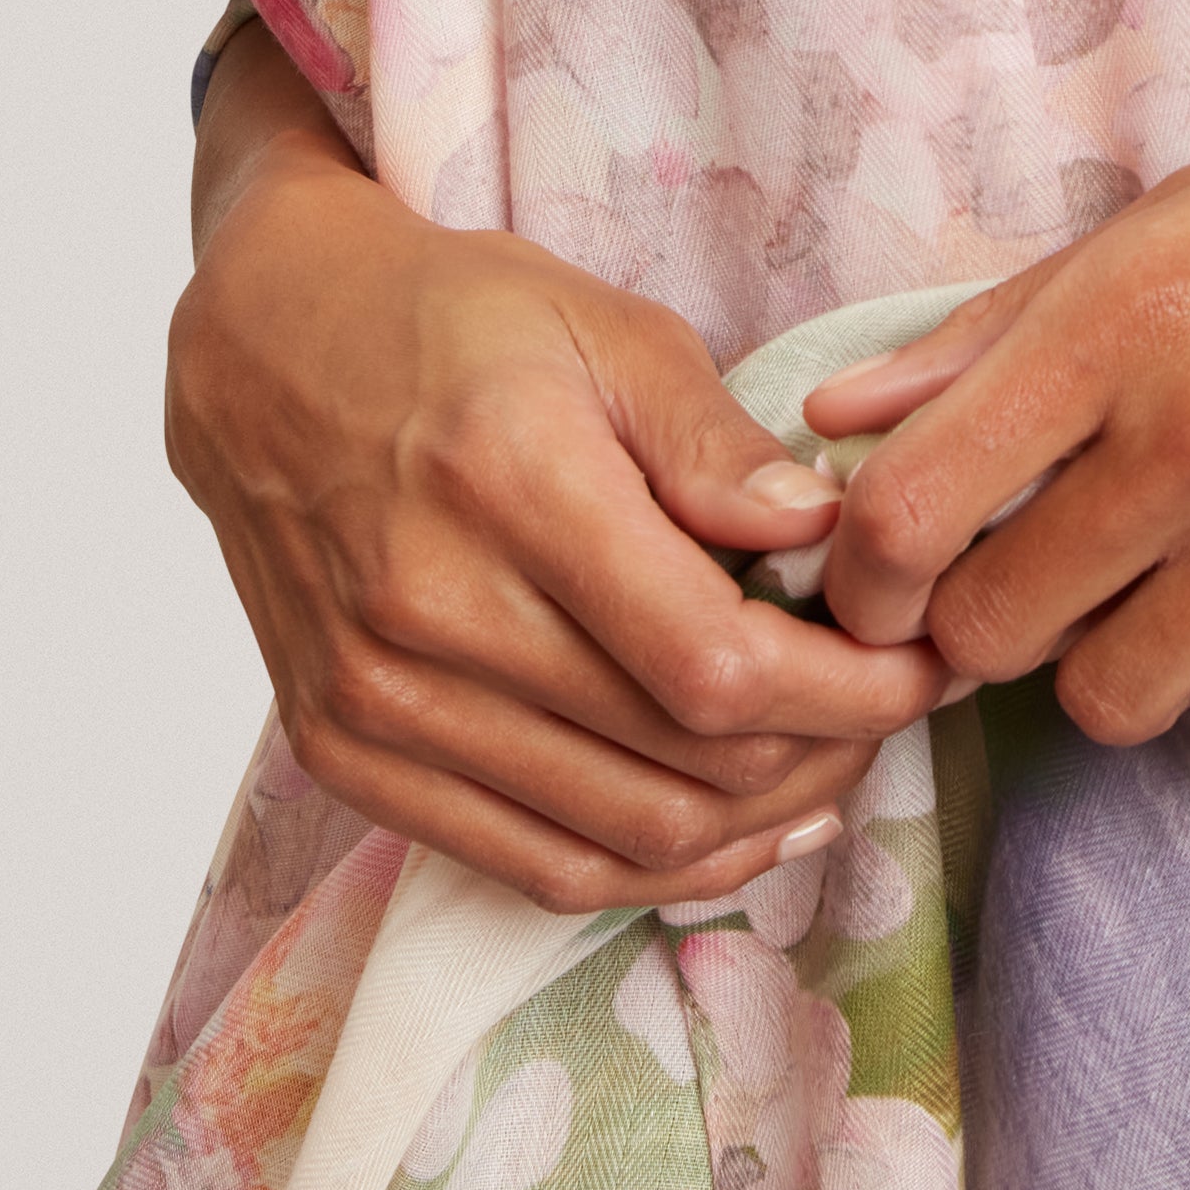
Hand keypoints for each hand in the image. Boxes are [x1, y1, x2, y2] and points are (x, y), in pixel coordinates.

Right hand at [168, 23, 947, 912]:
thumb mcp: (605, 326)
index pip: (711, 663)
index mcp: (510, 487)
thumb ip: (714, 443)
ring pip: (619, 837)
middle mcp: (429, 615)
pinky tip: (735, 832)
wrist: (266, 353)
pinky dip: (650, 870)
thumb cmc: (456, 319)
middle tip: (896, 711)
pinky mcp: (344, 753)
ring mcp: (375, 702)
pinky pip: (530, 868)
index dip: (844, 692)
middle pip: (680, 762)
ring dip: (754, 825)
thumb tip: (826, 536)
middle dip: (826, 754)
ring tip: (834, 768)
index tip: (923, 665)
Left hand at [802, 30, 1189, 779]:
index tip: (889, 574)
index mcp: (1128, 306)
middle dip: (1004, 612)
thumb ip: (1011, 322)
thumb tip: (844, 416)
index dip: (865, 570)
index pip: (902, 510)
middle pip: (993, 629)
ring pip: (1112, 702)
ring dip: (1130, 659)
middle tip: (1065, 562)